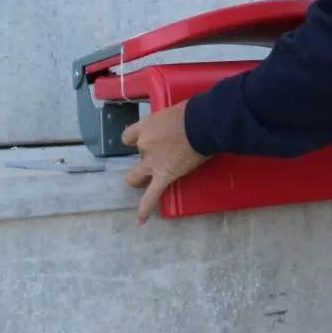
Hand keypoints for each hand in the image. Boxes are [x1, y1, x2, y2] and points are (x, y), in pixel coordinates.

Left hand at [121, 101, 208, 223]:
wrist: (202, 123)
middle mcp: (144, 144)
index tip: (144, 142)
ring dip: (139, 181)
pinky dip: (145, 209)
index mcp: (146, 126)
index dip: (135, 141)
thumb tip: (183, 126)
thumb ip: (171, 123)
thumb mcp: (176, 112)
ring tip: (146, 186)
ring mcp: (152, 162)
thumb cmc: (194, 112)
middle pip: (135, 157)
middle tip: (156, 161)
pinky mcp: (164, 176)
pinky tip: (141, 220)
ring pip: (135, 178)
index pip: (128, 136)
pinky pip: (151, 196)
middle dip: (142, 162)